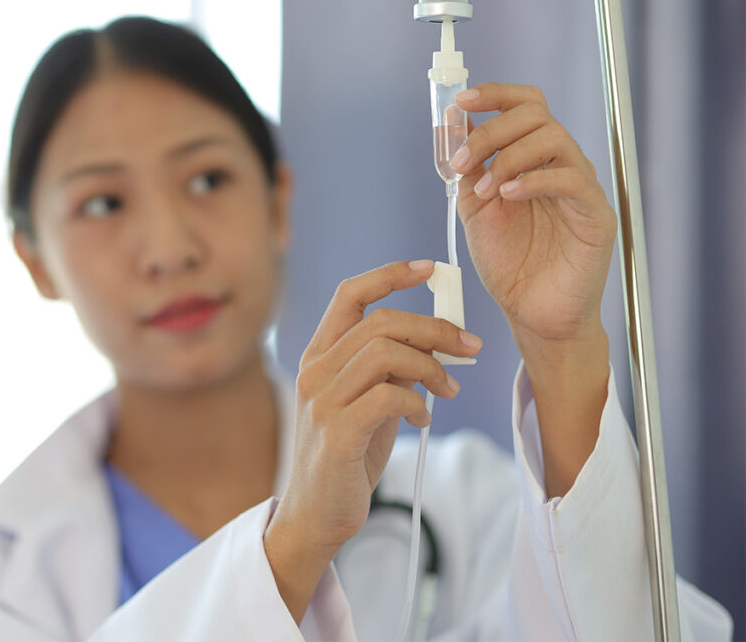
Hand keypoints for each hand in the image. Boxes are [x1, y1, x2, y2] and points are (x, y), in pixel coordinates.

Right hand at [264, 260, 481, 621]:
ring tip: (448, 389)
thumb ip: (392, 369)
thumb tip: (437, 340)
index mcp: (319, 356)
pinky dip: (418, 402)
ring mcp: (321, 401)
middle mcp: (314, 371)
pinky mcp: (337, 432)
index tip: (429, 269)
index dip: (390, 274)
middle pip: (380, 321)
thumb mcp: (369, 402)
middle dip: (434, 328)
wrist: (318, 514)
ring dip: (430, 365)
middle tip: (469, 346)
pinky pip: (389, 395)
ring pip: (384, 352)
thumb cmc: (347, 457)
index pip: (350, 295)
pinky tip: (423, 420)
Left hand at [451, 83, 616, 343]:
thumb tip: (454, 121)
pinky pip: (572, 179)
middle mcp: (561, 165)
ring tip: (484, 190)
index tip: (463, 100)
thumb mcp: (475, 207)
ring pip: (554, 139)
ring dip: (508, 157)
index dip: (496, 94)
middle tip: (462, 162)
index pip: (525, 106)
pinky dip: (534, 180)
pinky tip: (508, 195)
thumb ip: (467, 167)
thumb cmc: (509, 263)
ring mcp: (581, 187)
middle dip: (492, 131)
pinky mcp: (596, 215)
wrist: (531, 313)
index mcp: (534, 159)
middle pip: (536, 115)